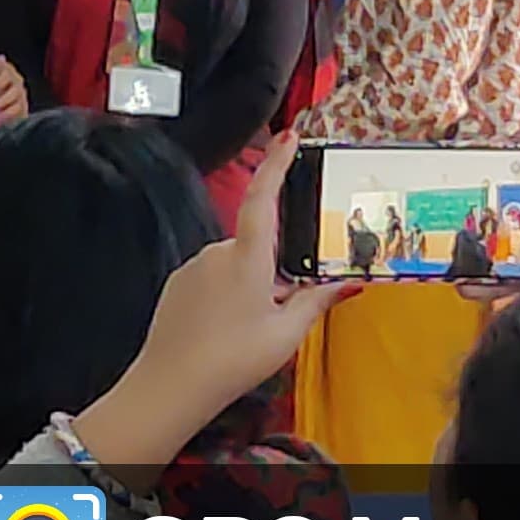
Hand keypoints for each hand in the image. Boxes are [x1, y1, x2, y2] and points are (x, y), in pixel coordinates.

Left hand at [68, 130, 353, 470]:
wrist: (170, 384)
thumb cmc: (234, 359)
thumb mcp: (287, 332)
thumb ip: (317, 300)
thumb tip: (349, 282)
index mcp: (247, 257)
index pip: (264, 198)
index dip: (277, 164)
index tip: (288, 136)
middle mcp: (216, 252)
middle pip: (257, 245)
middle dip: (276, 269)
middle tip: (281, 311)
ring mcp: (193, 266)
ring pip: (236, 264)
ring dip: (252, 285)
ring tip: (251, 332)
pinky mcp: (178, 283)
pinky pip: (213, 278)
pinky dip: (229, 296)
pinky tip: (228, 331)